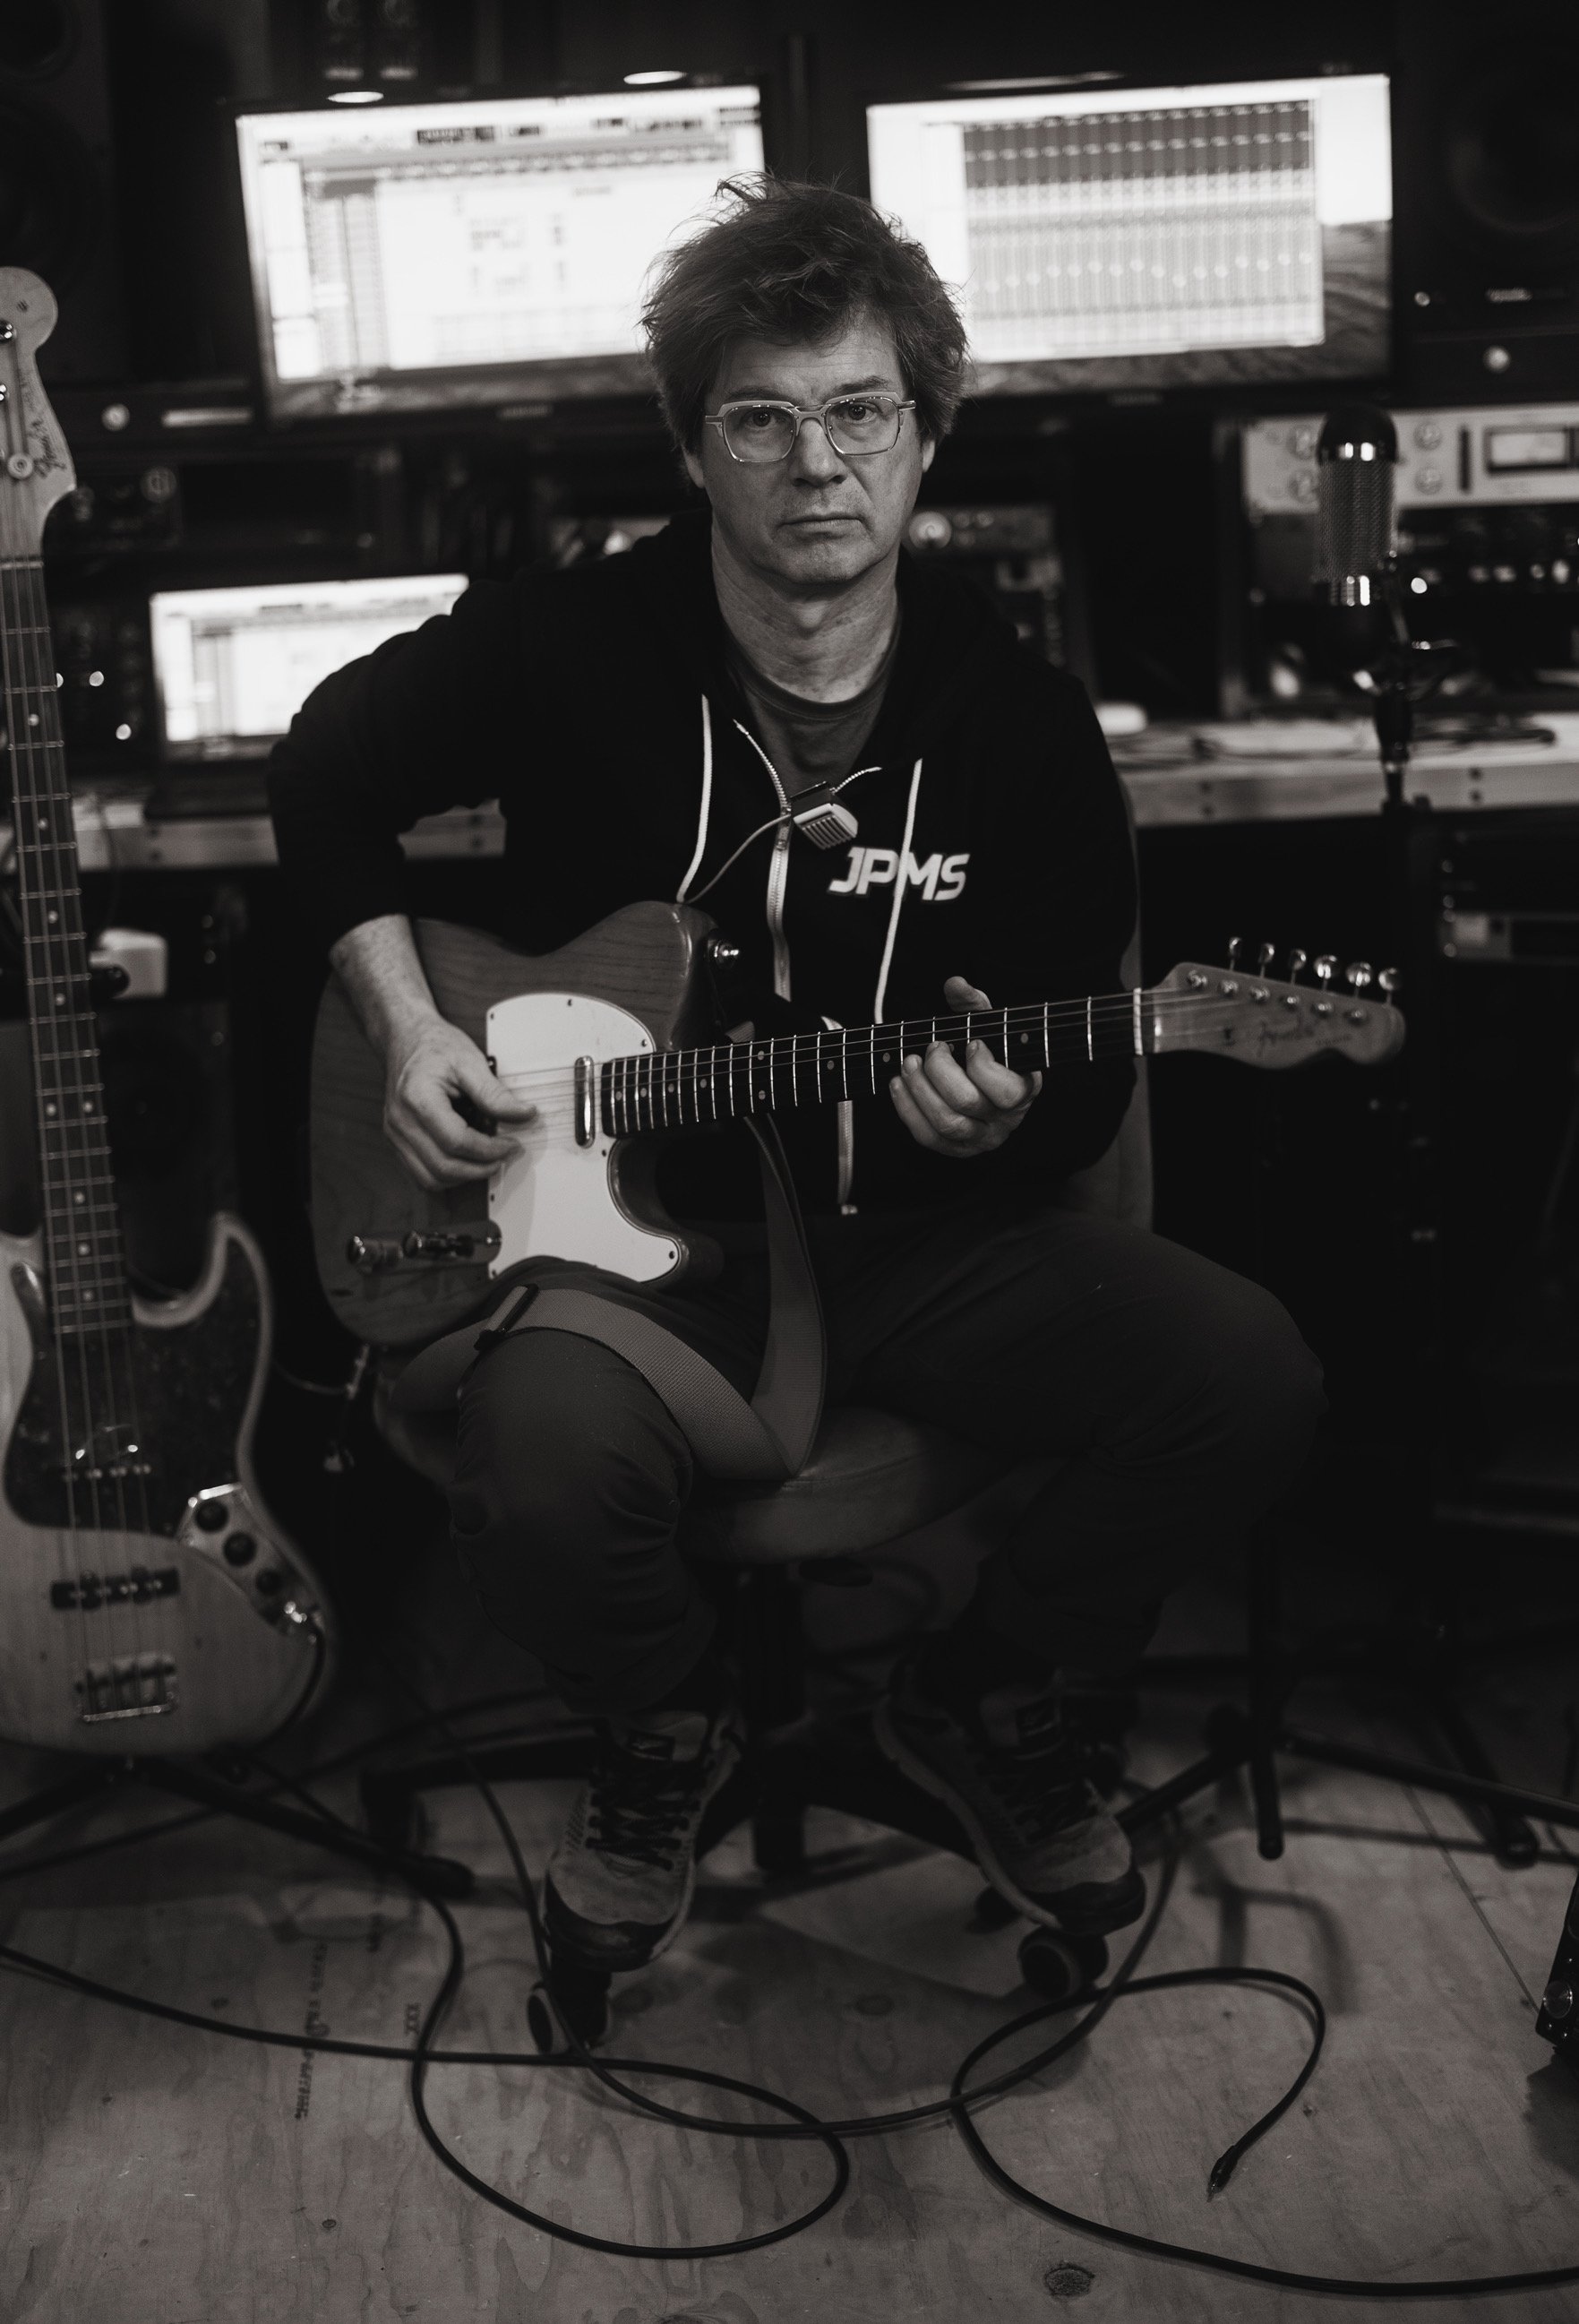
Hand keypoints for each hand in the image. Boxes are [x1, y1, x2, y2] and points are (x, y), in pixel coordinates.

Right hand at [383, 1016, 536, 1190]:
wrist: (406, 1039)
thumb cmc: (435, 1046)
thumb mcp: (470, 1061)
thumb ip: (495, 1093)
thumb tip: (524, 1115)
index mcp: (418, 1098)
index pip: (457, 1141)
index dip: (490, 1150)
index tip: (512, 1145)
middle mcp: (401, 1121)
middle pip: (443, 1166)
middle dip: (480, 1169)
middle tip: (504, 1156)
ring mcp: (394, 1134)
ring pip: (430, 1178)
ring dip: (464, 1177)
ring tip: (487, 1161)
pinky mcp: (396, 1141)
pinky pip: (420, 1174)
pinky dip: (447, 1175)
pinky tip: (466, 1160)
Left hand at [888, 976, 1041, 1158]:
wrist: (979, 1083)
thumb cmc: (987, 1050)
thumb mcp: (986, 1024)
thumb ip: (974, 1003)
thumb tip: (954, 984)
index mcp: (1024, 1090)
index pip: (1008, 1092)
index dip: (983, 1068)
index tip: (970, 1043)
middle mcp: (1005, 1121)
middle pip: (967, 1103)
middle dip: (940, 1070)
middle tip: (932, 1048)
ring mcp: (980, 1139)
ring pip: (946, 1123)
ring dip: (919, 1089)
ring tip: (908, 1063)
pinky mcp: (955, 1150)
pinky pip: (927, 1137)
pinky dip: (907, 1109)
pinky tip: (898, 1084)